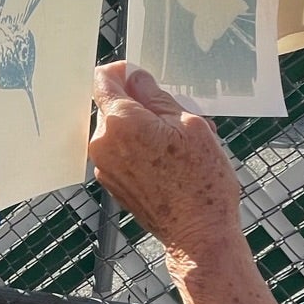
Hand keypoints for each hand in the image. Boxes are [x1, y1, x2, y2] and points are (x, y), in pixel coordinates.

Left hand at [91, 64, 281, 303]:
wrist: (198, 232)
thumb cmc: (201, 178)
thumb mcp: (189, 123)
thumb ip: (156, 96)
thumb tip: (136, 78)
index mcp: (120, 121)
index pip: (103, 80)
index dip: (122, 72)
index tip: (139, 75)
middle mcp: (102, 143)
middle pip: (114, 107)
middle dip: (141, 105)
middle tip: (177, 117)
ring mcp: (103, 166)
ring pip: (119, 130)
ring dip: (143, 128)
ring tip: (180, 145)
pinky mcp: (110, 183)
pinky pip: (121, 153)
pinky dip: (139, 149)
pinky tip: (170, 163)